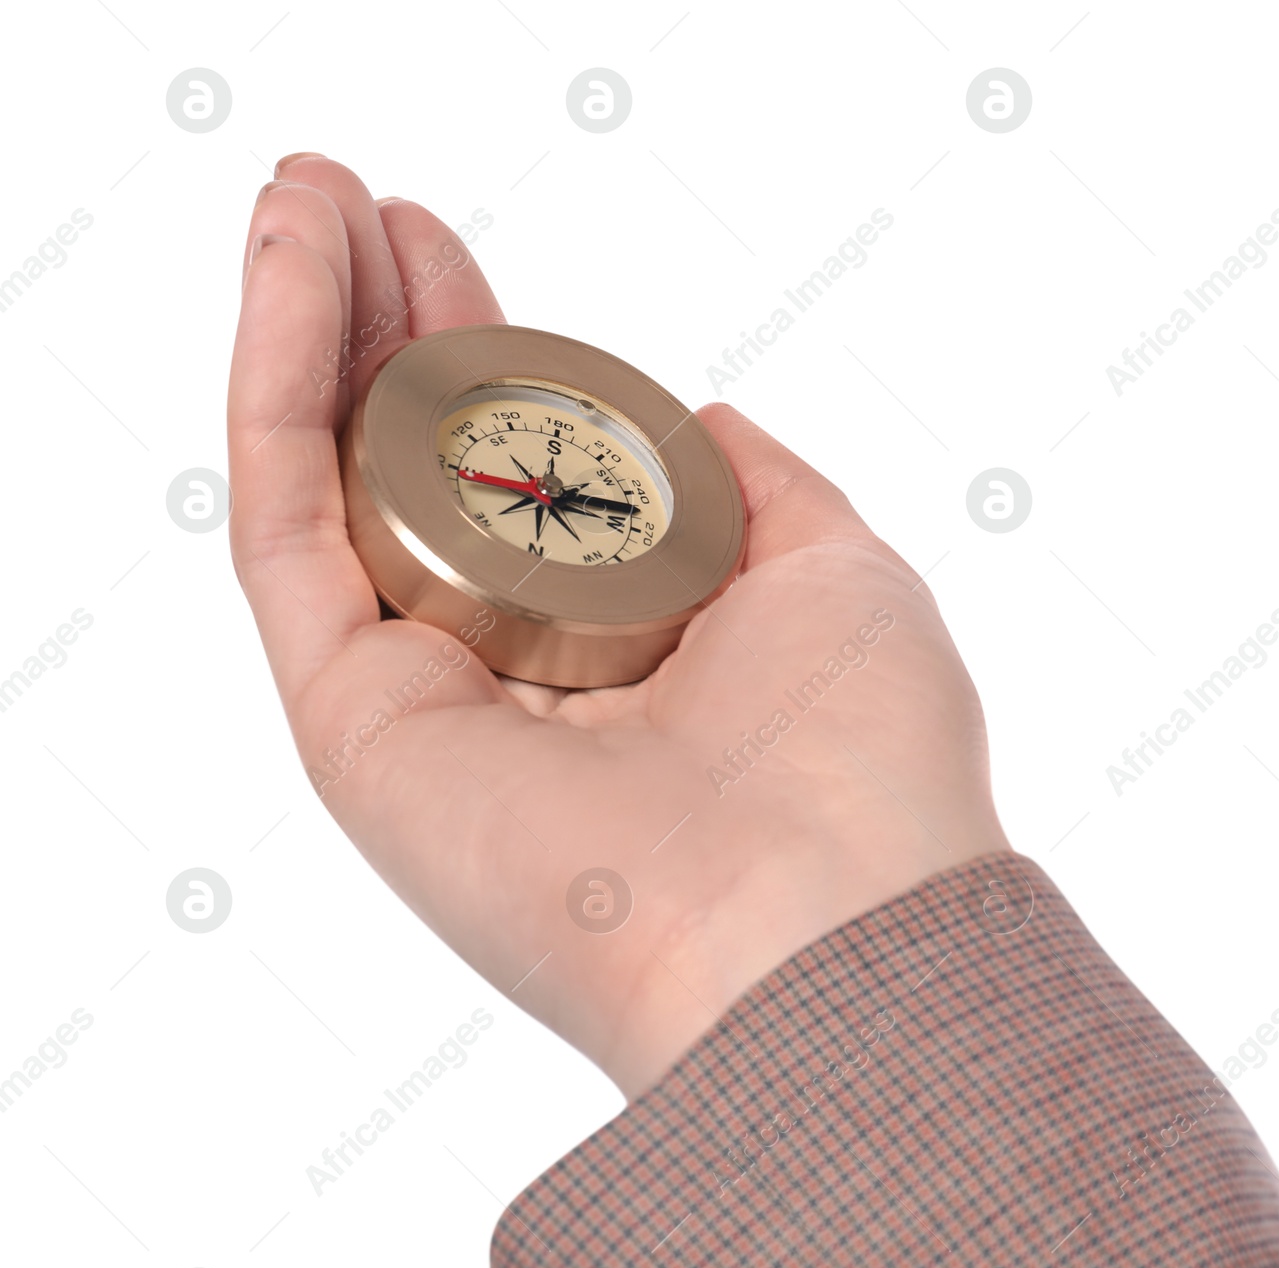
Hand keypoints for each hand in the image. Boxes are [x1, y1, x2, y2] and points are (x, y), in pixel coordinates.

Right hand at [228, 156, 1008, 1097]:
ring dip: (308, 330)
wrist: (822, 927)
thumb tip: (702, 413)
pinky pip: (290, 528)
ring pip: (336, 485)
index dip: (476, 349)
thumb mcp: (838, 577)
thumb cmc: (867, 762)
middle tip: (350, 198)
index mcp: (622, 641)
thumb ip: (761, 493)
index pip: (520, 471)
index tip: (442, 247)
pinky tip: (291, 268)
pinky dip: (277, 391)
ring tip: (300, 195)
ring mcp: (427, 697)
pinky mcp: (354, 722)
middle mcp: (516, 670)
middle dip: (382, 325)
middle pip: (415, 469)